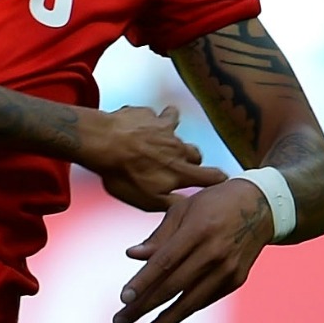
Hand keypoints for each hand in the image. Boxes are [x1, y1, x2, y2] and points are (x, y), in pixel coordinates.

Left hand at [81, 105, 224, 210]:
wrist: (101, 142)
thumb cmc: (122, 174)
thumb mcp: (147, 200)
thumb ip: (172, 204)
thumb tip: (191, 208)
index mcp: (181, 171)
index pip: (213, 176)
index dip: (219, 179)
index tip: (222, 180)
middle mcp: (178, 148)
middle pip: (196, 153)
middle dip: (191, 160)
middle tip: (178, 165)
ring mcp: (164, 129)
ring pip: (178, 131)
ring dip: (171, 137)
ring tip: (160, 141)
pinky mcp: (148, 114)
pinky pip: (155, 115)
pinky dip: (150, 120)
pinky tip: (139, 124)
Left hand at [112, 178, 271, 322]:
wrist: (261, 208)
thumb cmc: (212, 204)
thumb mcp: (182, 210)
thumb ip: (158, 236)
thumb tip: (131, 255)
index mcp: (198, 231)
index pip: (164, 262)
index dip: (143, 282)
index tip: (123, 299)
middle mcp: (215, 253)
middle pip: (174, 287)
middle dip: (144, 308)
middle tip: (119, 322)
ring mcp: (228, 269)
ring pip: (190, 302)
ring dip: (163, 322)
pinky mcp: (236, 280)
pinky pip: (204, 300)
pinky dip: (183, 310)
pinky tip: (164, 320)